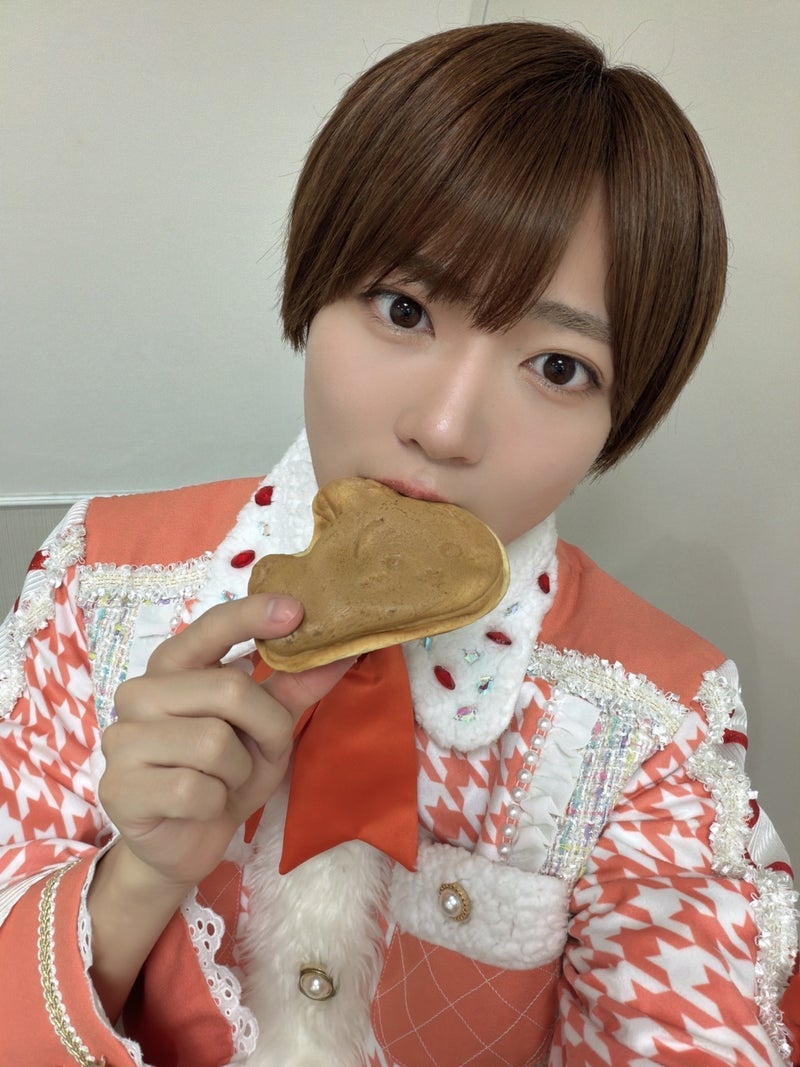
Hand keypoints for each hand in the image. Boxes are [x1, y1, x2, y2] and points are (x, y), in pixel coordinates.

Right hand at [99, 593, 351, 891]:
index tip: (295, 609)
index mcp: (174, 666)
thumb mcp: (268, 726)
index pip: (211, 627)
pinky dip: (214, 802)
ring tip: (223, 781)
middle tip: (260, 752)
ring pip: (214, 743)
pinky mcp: (119, 788)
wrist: (187, 842)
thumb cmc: (226, 773)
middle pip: (229, 689)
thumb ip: (296, 686)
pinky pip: (193, 789)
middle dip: (266, 727)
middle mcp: (140, 693)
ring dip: (238, 771)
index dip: (252, 616)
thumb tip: (345, 651)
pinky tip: (201, 806)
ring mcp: (122, 739)